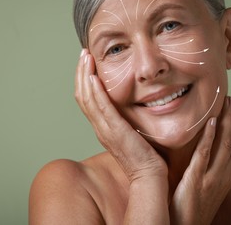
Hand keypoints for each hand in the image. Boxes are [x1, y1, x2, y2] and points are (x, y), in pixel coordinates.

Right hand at [75, 49, 167, 181]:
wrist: (148, 175)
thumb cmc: (144, 155)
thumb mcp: (131, 132)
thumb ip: (126, 118)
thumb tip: (130, 104)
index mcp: (103, 126)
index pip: (87, 99)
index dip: (84, 79)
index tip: (88, 62)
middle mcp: (99, 127)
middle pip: (82, 96)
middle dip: (81, 72)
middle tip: (83, 54)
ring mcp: (105, 129)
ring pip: (87, 99)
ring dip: (85, 76)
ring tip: (86, 57)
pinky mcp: (115, 131)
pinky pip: (101, 108)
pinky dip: (95, 91)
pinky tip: (94, 76)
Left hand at [170, 97, 230, 223]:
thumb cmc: (191, 208)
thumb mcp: (205, 187)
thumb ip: (207, 170)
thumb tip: (202, 153)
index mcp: (225, 176)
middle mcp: (224, 175)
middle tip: (229, 100)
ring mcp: (212, 177)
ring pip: (225, 144)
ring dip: (226, 121)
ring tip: (224, 104)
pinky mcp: (196, 179)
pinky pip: (205, 153)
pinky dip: (209, 135)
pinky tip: (209, 121)